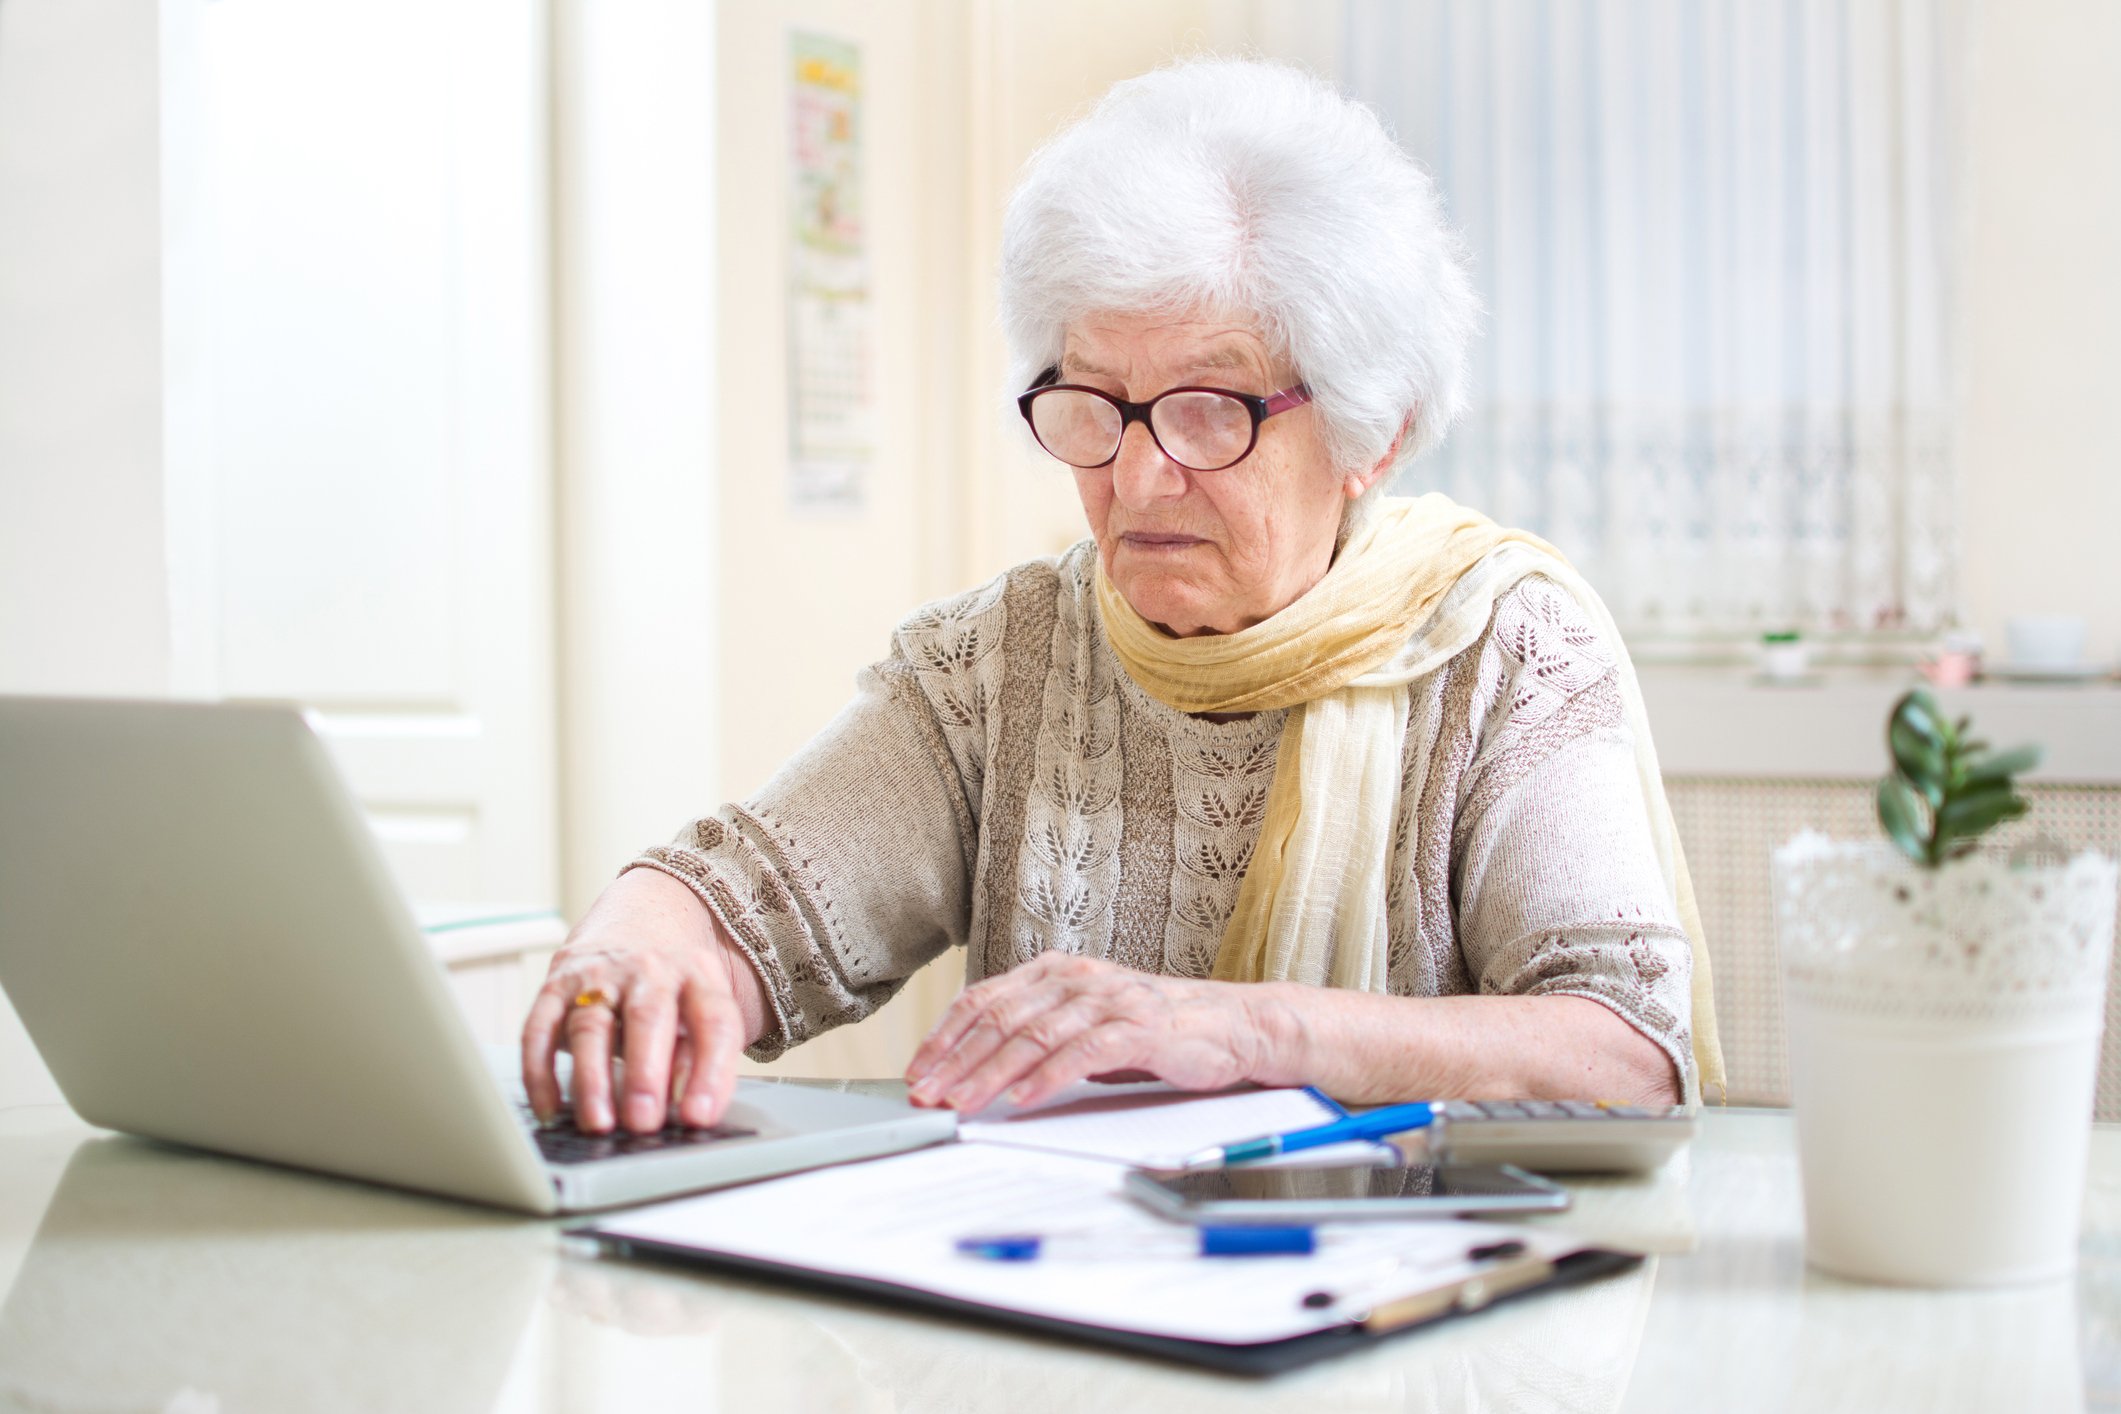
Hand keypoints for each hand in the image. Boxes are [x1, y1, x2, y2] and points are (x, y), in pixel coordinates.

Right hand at [521, 868, 764, 1133]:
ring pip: (591, 1025)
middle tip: (643, 1122)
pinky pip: (540, 1029)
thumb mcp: (700, 1011)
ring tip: (599, 1124)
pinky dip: (540, 1071)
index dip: (709, 1072)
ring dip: (592, 1078)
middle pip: (648, 1017)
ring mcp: (599, 974)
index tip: (698, 1118)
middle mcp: (649, 967)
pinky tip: (550, 1109)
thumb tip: (692, 1112)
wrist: (637, 919)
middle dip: (645, 1073)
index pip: (713, 1021)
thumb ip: (700, 1057)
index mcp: (698, 973)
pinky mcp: (556, 984)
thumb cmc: (673, 988)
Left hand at [902, 953, 1275, 1112]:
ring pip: (1035, 1034)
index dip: (945, 1036)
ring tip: (963, 1104)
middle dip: (956, 1061)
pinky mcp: (1139, 1027)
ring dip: (991, 1074)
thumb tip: (977, 1068)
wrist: (1232, 1025)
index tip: (917, 1071)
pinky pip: (1083, 1052)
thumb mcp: (1085, 1025)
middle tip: (926, 1095)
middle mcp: (1078, 977)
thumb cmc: (1153, 1031)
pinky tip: (1023, 1100)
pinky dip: (1048, 1077)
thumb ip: (1039, 1035)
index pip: (985, 999)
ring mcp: (1109, 999)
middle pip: (1001, 1017)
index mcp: (1057, 971)